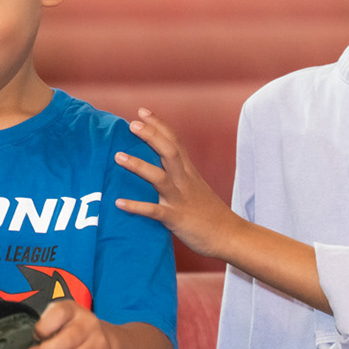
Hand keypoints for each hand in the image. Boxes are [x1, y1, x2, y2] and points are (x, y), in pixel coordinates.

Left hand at [25, 301, 113, 348]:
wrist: (98, 337)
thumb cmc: (68, 328)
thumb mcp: (56, 317)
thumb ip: (44, 324)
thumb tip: (30, 342)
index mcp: (73, 310)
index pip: (59, 314)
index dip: (43, 327)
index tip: (34, 336)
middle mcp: (89, 325)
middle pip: (67, 341)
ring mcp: (99, 344)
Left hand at [114, 109, 243, 260]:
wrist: (230, 236)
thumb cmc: (210, 214)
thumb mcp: (196, 188)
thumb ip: (180, 176)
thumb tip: (160, 168)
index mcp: (189, 173)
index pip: (174, 142)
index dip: (159, 125)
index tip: (142, 111)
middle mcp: (185, 181)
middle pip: (169, 152)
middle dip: (151, 136)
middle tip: (131, 124)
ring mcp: (180, 199)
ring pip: (160, 178)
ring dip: (138, 166)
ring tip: (118, 156)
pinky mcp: (176, 219)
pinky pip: (154, 211)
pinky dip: (136, 207)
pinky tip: (119, 203)